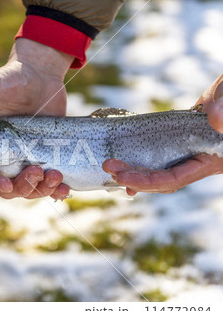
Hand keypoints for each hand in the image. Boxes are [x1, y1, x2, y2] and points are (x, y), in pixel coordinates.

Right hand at [0, 38, 72, 199]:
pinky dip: (57, 189)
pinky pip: (50, 182)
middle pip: (10, 188)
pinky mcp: (46, 158)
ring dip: (41, 189)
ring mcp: (26, 160)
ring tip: (55, 175)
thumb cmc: (8, 79)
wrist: (39, 74)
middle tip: (37, 171)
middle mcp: (4, 158)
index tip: (6, 182)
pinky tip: (65, 188)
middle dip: (23, 187)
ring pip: (30, 188)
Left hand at [103, 74, 222, 195]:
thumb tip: (216, 120)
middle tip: (109, 166)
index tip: (122, 177)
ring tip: (111, 170)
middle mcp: (195, 162)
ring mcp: (186, 153)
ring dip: (135, 172)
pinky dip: (142, 160)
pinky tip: (124, 162)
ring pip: (158, 172)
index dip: (146, 181)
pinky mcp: (177, 141)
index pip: (173, 179)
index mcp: (209, 161)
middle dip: (134, 177)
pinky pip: (158, 156)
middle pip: (161, 180)